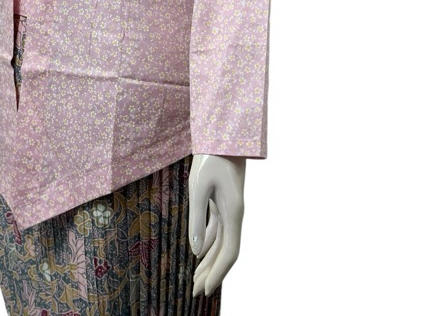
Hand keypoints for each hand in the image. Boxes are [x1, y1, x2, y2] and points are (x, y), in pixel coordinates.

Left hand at [188, 153, 245, 296]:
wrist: (224, 135)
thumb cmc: (211, 158)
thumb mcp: (199, 187)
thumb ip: (197, 219)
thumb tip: (195, 251)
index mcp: (233, 213)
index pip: (230, 252)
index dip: (218, 273)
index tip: (205, 289)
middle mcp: (235, 214)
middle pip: (225, 252)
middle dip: (211, 273)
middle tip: (196, 292)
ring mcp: (229, 208)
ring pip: (221, 242)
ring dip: (209, 260)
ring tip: (194, 278)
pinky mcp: (222, 202)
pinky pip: (217, 229)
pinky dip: (208, 243)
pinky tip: (199, 252)